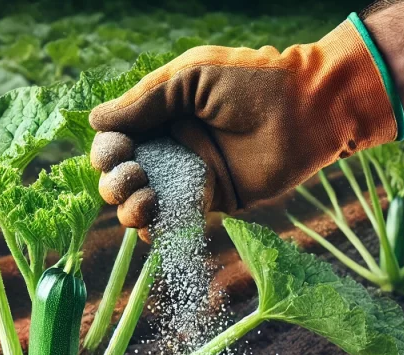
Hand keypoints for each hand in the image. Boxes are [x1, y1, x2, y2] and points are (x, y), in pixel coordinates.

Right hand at [89, 17, 402, 230]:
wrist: (307, 110)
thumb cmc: (252, 82)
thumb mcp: (189, 78)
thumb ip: (144, 102)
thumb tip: (95, 121)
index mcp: (159, 113)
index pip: (116, 139)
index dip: (107, 150)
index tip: (116, 151)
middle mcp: (169, 146)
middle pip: (120, 175)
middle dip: (114, 182)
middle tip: (134, 175)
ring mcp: (188, 176)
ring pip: (139, 204)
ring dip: (128, 208)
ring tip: (145, 198)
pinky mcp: (211, 202)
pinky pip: (174, 223)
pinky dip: (157, 228)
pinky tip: (156, 218)